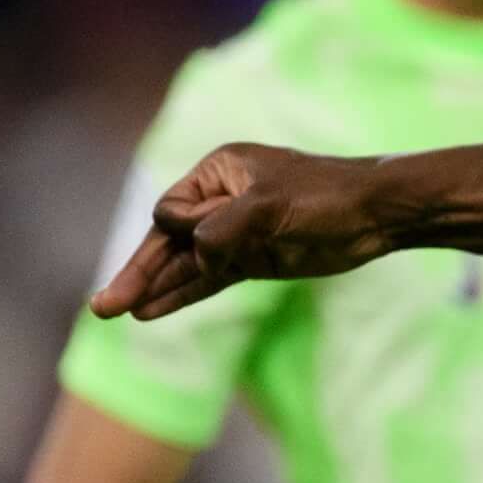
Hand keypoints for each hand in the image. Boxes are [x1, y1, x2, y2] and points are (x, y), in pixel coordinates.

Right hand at [88, 144, 386, 320]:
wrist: (378, 215)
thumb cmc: (326, 196)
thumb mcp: (271, 205)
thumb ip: (224, 227)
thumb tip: (196, 255)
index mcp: (219, 170)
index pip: (173, 209)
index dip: (183, 230)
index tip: (214, 237)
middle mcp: (219, 199)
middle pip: (168, 240)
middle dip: (139, 272)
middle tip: (103, 306)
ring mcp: (234, 232)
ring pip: (184, 263)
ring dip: (153, 287)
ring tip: (113, 311)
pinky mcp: (250, 259)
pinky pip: (206, 279)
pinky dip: (181, 295)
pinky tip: (150, 311)